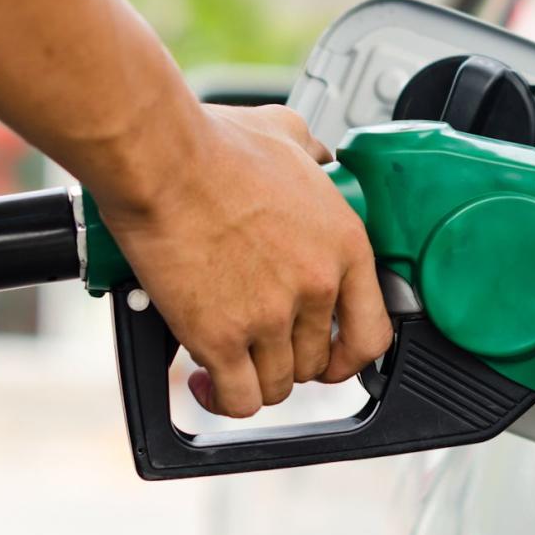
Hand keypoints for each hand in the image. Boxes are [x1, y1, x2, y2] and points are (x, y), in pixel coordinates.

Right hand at [92, 103, 392, 417]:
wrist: (161, 160)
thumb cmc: (213, 145)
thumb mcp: (287, 135)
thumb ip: (313, 154)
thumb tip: (318, 155)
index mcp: (344, 245)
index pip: (373, 333)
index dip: (349, 356)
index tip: (331, 358)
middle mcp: (316, 286)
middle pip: (316, 363)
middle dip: (288, 360)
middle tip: (260, 344)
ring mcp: (271, 316)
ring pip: (277, 386)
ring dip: (253, 378)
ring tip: (230, 360)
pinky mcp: (221, 337)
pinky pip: (238, 398)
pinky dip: (222, 398)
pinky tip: (207, 381)